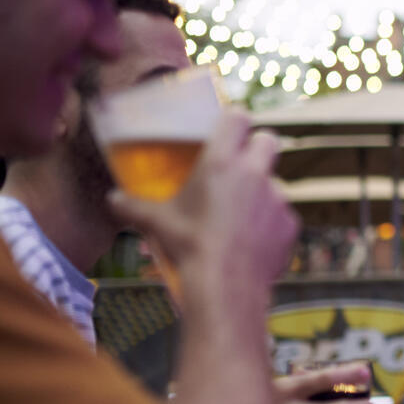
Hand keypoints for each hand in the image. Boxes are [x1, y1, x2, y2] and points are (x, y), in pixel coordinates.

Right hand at [110, 112, 298, 301]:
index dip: (233, 120)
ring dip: (261, 194)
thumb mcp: (156, 223)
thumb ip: (133, 206)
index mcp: (221, 162)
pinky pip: (282, 216)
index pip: (237, 117)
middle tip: (240, 167)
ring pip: (274, 183)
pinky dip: (270, 225)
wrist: (225, 286)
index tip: (227, 130)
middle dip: (257, 148)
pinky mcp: (290, 223)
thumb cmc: (188, 247)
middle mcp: (254, 173)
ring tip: (238, 219)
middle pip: (268, 140)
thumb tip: (112, 200)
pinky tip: (251, 244)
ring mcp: (277, 198)